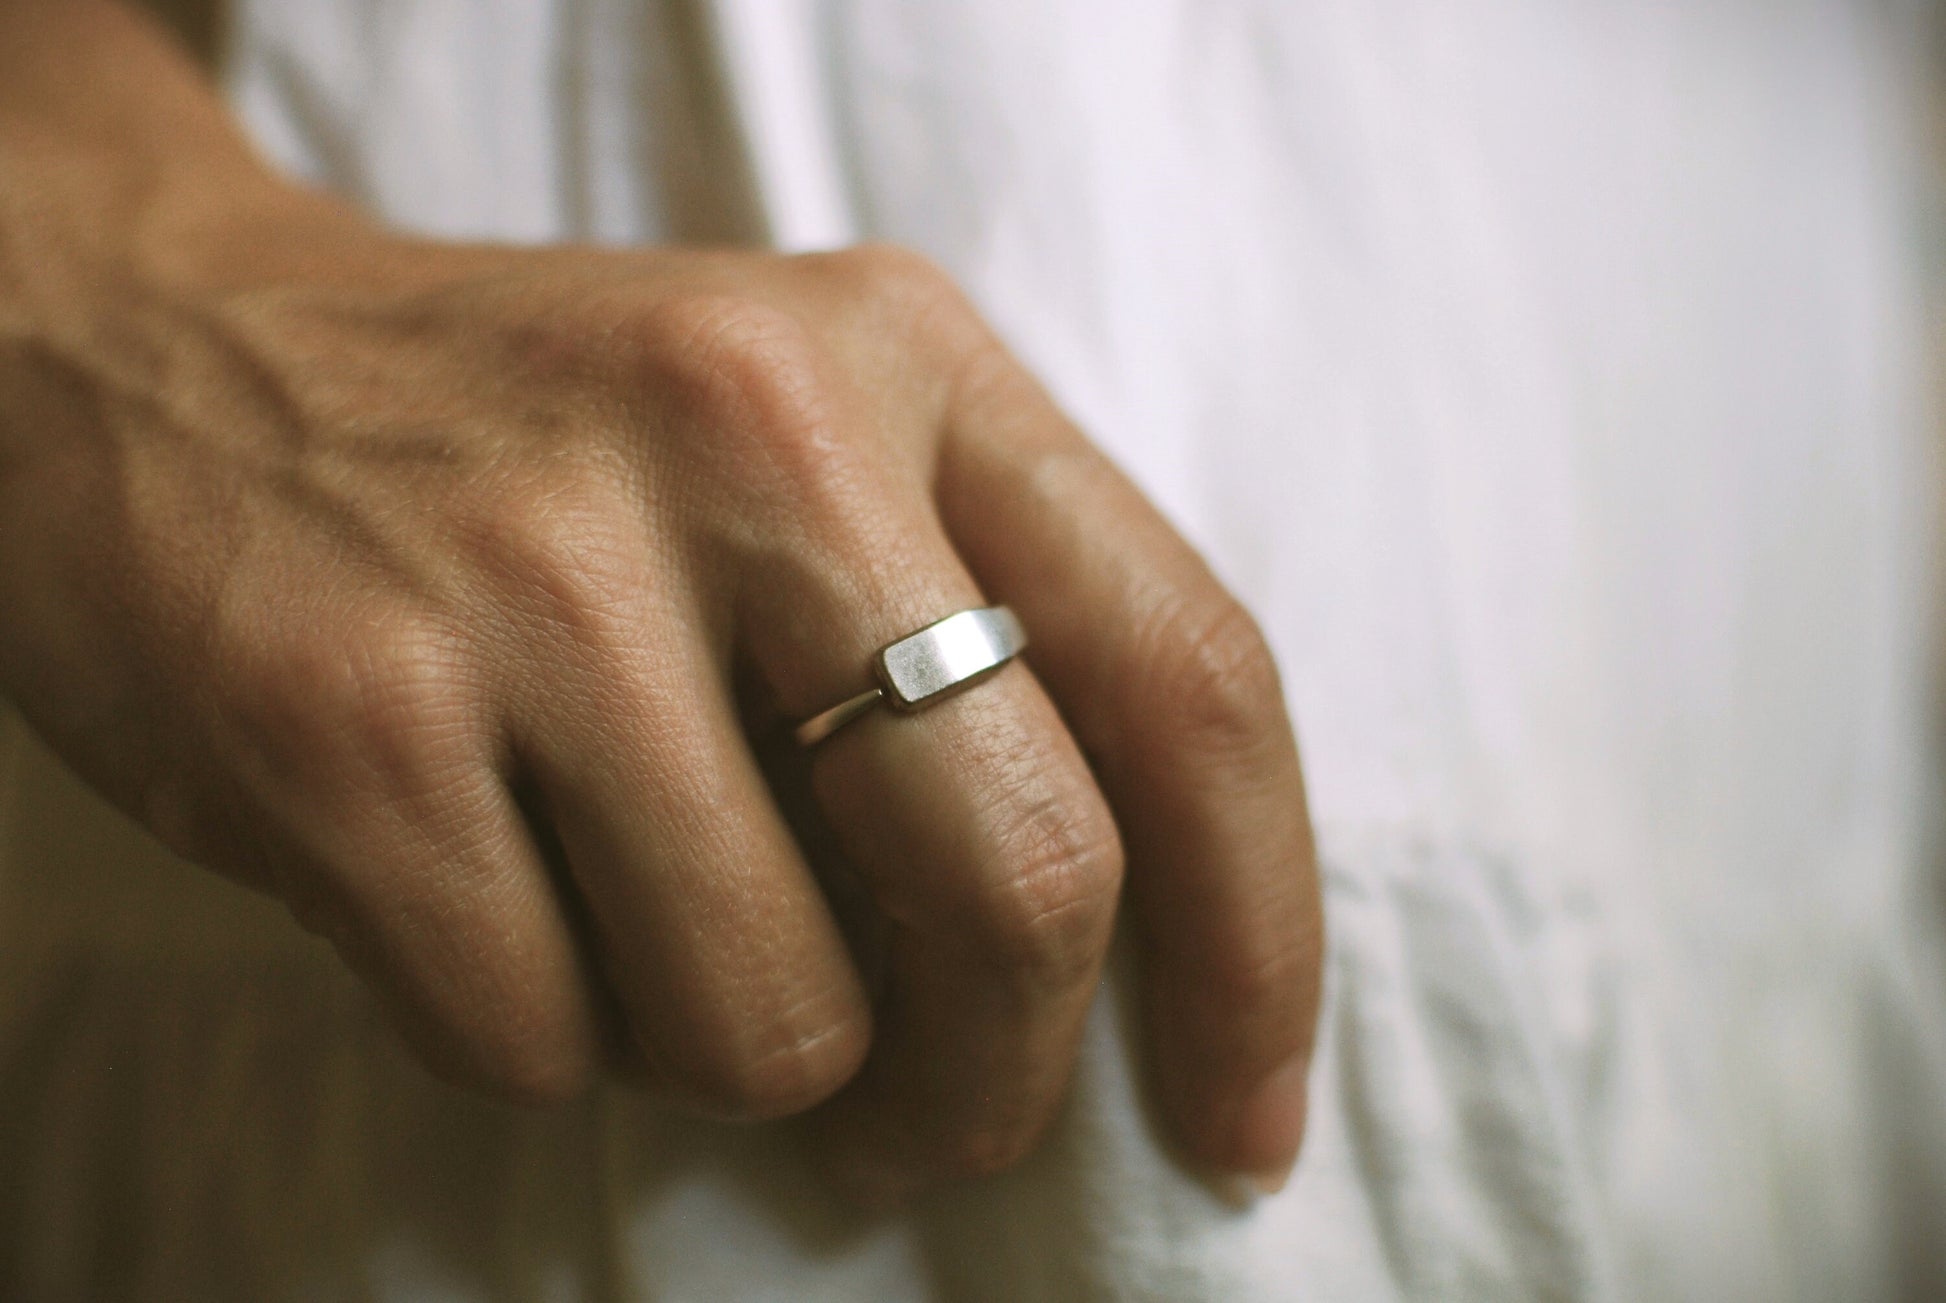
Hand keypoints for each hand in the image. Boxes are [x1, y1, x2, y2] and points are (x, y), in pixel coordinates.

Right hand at [0, 185, 1320, 1197]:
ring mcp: (544, 577)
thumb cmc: (532, 439)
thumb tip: (1127, 961)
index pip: (1192, 677)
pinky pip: (547, 1043)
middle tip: (929, 1116)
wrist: (157, 351)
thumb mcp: (800, 428)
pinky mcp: (353, 721)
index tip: (1239, 1113)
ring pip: (774, 1018)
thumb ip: (985, 627)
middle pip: (1023, 883)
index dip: (1257, 940)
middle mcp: (753, 436)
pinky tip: (481, 897)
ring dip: (725, 1045)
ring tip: (634, 919)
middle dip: (996, 1076)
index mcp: (907, 361)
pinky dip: (541, 1035)